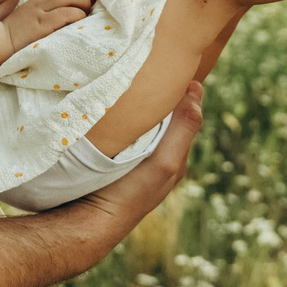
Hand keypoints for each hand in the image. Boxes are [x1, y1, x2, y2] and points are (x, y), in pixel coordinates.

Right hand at [4, 0, 94, 51]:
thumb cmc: (18, 32)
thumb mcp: (33, 14)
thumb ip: (49, 9)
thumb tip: (74, 10)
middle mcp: (40, 1)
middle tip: (96, 2)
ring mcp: (39, 12)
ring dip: (83, 1)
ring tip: (89, 11)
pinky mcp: (40, 26)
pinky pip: (62, 14)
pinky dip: (76, 14)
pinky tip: (81, 20)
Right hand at [76, 82, 203, 235]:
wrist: (89, 222)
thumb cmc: (130, 194)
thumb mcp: (164, 161)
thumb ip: (182, 130)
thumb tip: (197, 91)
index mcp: (175, 159)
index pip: (184, 116)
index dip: (181, 92)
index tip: (171, 64)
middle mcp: (157, 160)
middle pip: (163, 119)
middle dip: (159, 97)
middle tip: (148, 67)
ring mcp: (134, 161)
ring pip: (142, 125)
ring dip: (138, 107)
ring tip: (129, 82)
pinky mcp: (112, 161)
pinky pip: (124, 133)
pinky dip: (123, 119)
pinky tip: (112, 109)